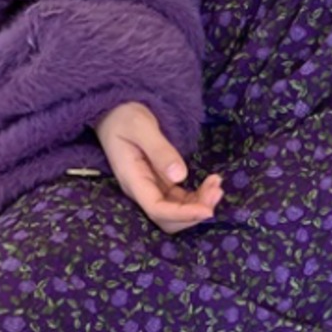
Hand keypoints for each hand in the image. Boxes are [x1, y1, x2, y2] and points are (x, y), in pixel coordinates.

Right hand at [93, 101, 222, 234]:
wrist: (114, 112)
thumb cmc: (124, 115)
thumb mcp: (141, 126)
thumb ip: (160, 150)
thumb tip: (180, 176)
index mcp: (132, 178)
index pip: (157, 209)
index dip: (183, 214)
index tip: (208, 210)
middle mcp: (140, 189)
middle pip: (167, 218)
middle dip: (193, 212)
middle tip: (216, 192)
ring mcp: (150, 187)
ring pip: (175, 211)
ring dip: (198, 204)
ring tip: (217, 186)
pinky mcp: (160, 182)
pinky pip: (179, 199)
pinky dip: (197, 196)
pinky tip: (211, 183)